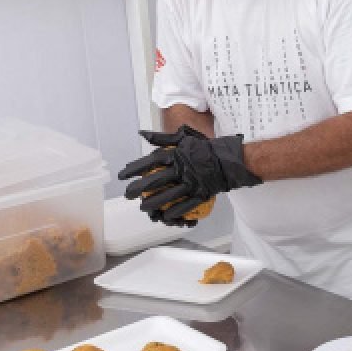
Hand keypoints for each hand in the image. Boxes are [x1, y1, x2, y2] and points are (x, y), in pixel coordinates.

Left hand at [118, 126, 261, 225]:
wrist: (228, 160)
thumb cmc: (204, 148)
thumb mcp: (183, 138)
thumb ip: (162, 138)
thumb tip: (142, 134)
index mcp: (177, 154)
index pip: (151, 161)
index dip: (135, 169)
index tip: (123, 175)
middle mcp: (183, 169)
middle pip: (156, 180)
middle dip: (139, 189)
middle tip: (128, 195)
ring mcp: (192, 182)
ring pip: (169, 195)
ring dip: (154, 203)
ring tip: (143, 208)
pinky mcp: (201, 193)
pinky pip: (186, 204)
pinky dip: (175, 211)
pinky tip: (165, 216)